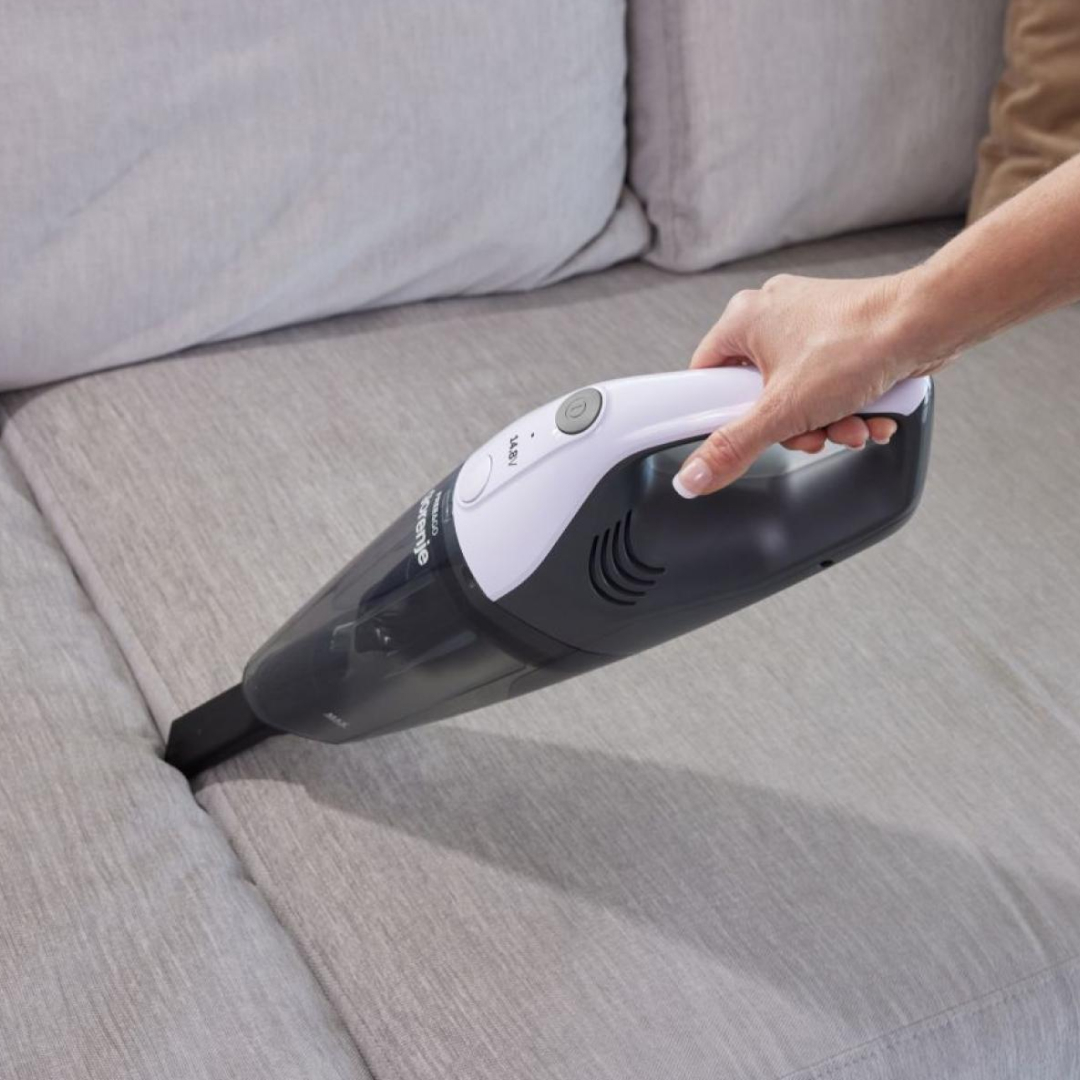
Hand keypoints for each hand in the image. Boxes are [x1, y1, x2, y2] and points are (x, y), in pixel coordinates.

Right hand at [674, 270, 952, 497]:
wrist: (928, 323)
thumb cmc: (860, 341)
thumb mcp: (783, 411)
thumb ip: (734, 447)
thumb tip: (695, 475)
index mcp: (743, 318)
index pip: (706, 376)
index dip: (722, 413)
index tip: (740, 432)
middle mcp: (773, 313)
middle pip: (758, 394)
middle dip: (792, 426)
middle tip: (808, 432)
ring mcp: (810, 322)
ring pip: (798, 392)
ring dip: (824, 421)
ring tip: (847, 424)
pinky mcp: (841, 334)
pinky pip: (828, 382)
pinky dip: (845, 405)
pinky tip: (864, 412)